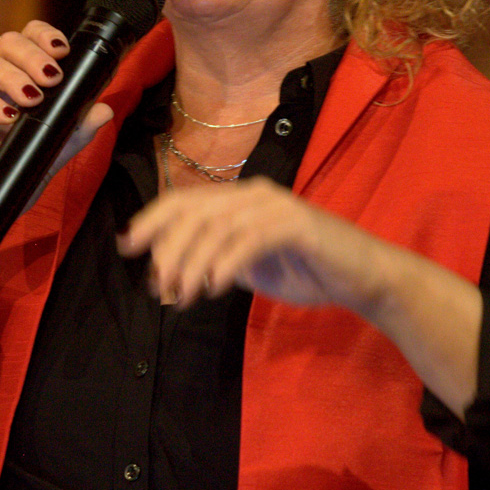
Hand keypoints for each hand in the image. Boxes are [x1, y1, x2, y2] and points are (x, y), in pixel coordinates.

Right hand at [0, 20, 113, 227]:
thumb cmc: (5, 178)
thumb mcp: (48, 154)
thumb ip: (74, 132)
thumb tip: (105, 111)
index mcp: (8, 81)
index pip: (24, 39)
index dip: (43, 36)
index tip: (63, 51)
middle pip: (5, 42)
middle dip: (33, 54)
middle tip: (52, 78)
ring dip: (14, 77)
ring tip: (33, 99)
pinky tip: (7, 118)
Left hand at [116, 177, 397, 313]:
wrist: (363, 278)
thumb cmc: (308, 271)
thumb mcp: (250, 267)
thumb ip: (217, 260)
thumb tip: (172, 272)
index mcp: (240, 199)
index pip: (185, 201)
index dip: (152, 220)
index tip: (127, 247)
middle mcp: (254, 194)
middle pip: (194, 212)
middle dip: (168, 250)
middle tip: (159, 287)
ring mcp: (276, 205)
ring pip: (217, 228)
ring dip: (192, 265)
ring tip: (182, 296)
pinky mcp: (296, 224)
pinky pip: (248, 240)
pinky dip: (225, 264)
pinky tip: (213, 288)